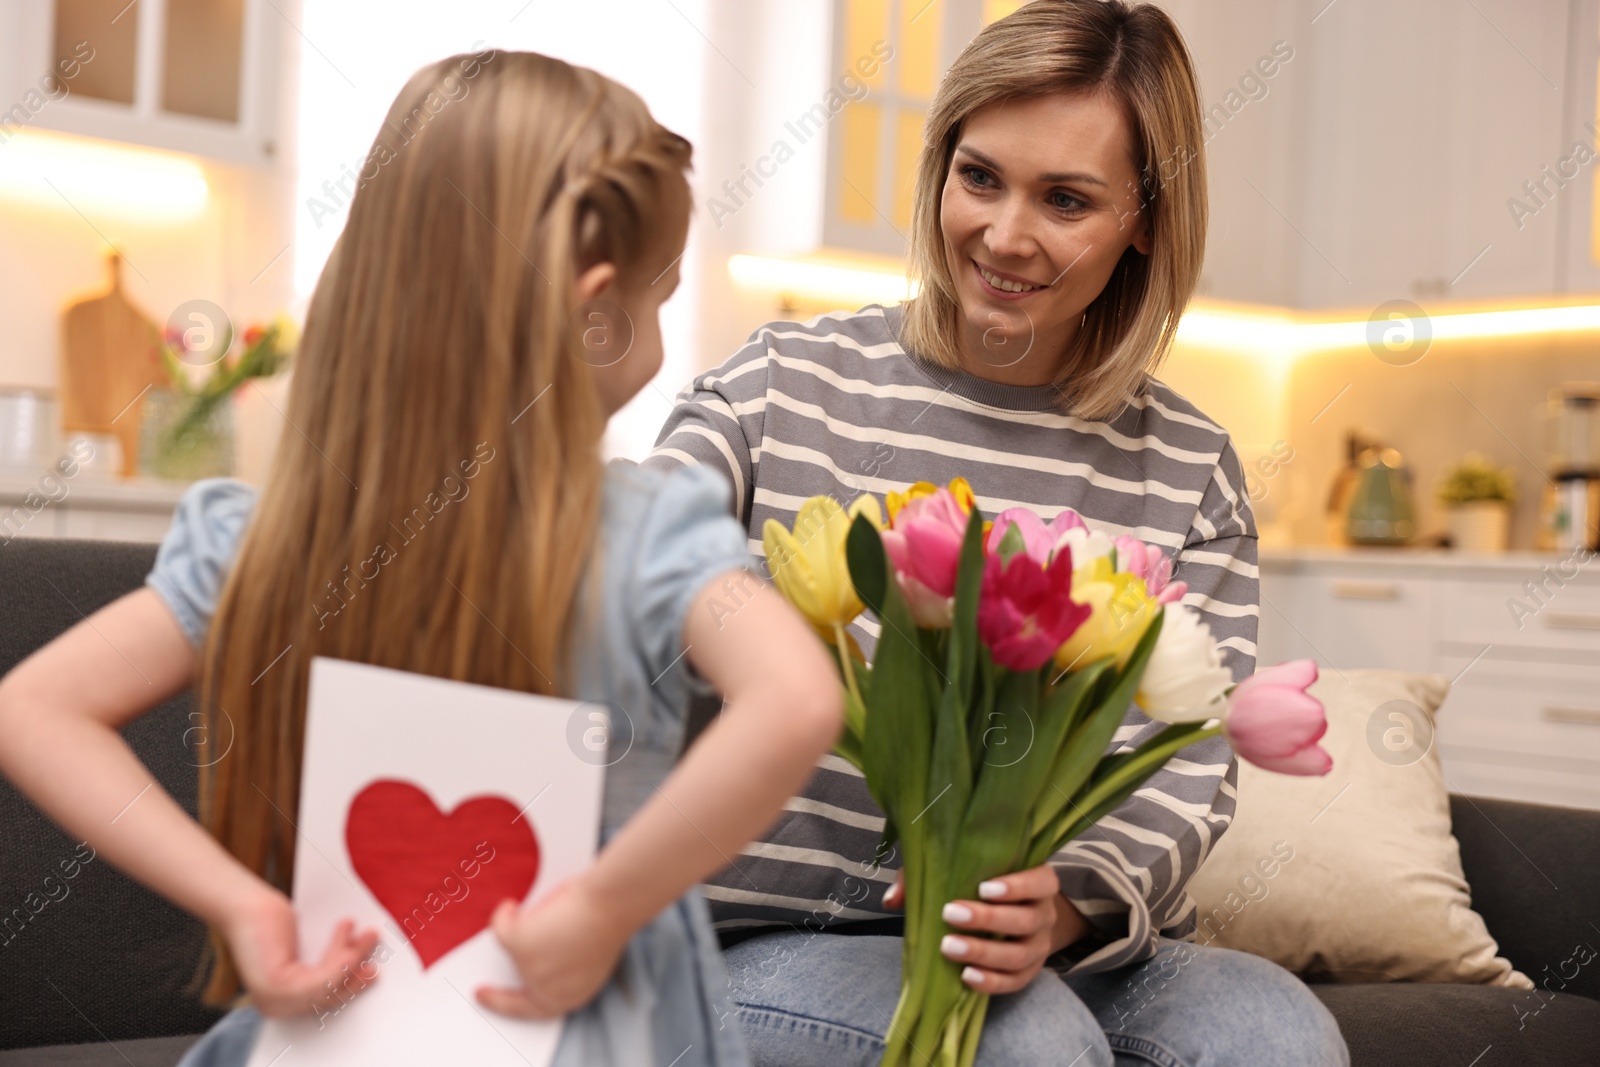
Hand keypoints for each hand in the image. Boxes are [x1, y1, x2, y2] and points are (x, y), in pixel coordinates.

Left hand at [221, 888, 380, 1017]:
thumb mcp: (302, 951)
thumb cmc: (269, 923)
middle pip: (330, 998)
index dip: (349, 988)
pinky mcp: (277, 986)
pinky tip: (349, 934)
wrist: (244, 905)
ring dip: (354, 958)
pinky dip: (342, 957)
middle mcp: (275, 1008)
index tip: (367, 972)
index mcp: (279, 1003)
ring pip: (330, 986)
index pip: (322, 1003)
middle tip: (374, 959)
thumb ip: (322, 965)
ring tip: (368, 934)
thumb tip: (357, 965)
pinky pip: (324, 978)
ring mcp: (274, 1000)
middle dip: (356, 975)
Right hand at [476, 880, 630, 1018]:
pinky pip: (501, 927)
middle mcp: (549, 991)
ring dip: (522, 929)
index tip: (490, 999)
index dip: (510, 1005)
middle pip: (518, 987)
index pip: (536, 1010)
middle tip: (483, 989)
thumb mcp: (584, 955)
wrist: (611, 904)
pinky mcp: (519, 945)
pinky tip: (515, 904)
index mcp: (571, 996)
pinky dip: (506, 913)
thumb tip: (535, 952)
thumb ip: (561, 966)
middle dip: (500, 991)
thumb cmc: (607, 920)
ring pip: (512, 947)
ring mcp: (531, 969)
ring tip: (545, 909)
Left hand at [883, 863, 1087, 994]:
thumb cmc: (980, 882)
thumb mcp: (956, 868)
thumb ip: (925, 876)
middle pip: (1026, 920)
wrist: (1013, 911)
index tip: (983, 888)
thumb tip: (892, 899)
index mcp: (1038, 881)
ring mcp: (1039, 946)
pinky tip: (967, 976)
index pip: (1040, 881)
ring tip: (949, 947)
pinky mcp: (1030, 971)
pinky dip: (992, 982)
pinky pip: (1015, 981)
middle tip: (950, 914)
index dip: (1017, 886)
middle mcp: (1045, 914)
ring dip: (984, 952)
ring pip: (1019, 954)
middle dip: (988, 919)